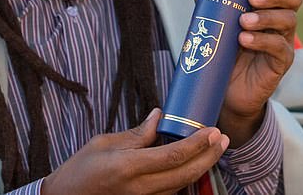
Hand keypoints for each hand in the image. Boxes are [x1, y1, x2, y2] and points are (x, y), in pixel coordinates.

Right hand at [41, 108, 228, 194]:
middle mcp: (140, 188)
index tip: (211, 131)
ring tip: (213, 150)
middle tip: (222, 139)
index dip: (197, 143)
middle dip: (208, 156)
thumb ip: (136, 134)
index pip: (173, 155)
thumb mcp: (104, 142)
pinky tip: (192, 165)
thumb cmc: (80, 168)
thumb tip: (159, 117)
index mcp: (128, 167)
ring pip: (182, 186)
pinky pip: (171, 193)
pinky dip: (185, 178)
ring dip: (201, 168)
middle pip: (185, 174)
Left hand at [219, 0, 301, 146]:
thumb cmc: (222, 45)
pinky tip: (245, 39)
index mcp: (267, 4)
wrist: (224, 87)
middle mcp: (280, 19)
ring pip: (287, 21)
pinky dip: (262, 41)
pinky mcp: (281, 62)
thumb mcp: (214, 19)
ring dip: (265, 18)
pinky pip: (280, 48)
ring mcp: (283, 40)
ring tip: (243, 21)